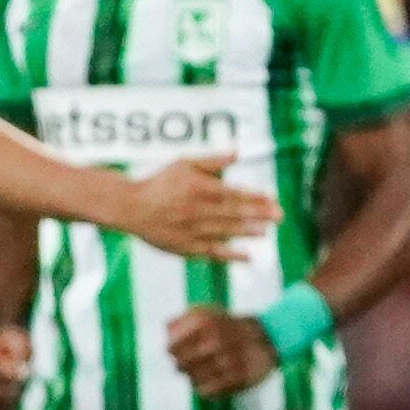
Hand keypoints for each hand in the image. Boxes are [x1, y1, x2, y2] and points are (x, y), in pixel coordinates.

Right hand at [118, 157, 276, 262]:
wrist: (129, 207)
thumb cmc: (160, 182)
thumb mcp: (185, 164)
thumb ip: (213, 161)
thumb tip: (238, 152)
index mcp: (199, 188)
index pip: (233, 193)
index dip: (254, 197)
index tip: (272, 198)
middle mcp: (197, 210)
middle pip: (233, 213)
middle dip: (259, 214)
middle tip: (279, 216)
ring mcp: (191, 230)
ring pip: (225, 232)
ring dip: (247, 232)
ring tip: (265, 231)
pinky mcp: (185, 247)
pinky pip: (212, 253)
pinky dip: (231, 256)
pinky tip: (249, 257)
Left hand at [167, 308, 279, 398]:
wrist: (270, 337)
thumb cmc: (231, 326)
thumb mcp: (207, 313)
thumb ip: (182, 320)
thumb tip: (166, 330)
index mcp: (205, 323)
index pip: (172, 347)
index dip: (174, 351)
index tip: (180, 350)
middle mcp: (215, 342)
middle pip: (180, 365)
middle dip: (184, 364)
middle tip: (194, 361)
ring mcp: (226, 361)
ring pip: (192, 379)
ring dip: (196, 376)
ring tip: (207, 369)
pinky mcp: (236, 380)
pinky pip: (206, 391)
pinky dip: (206, 388)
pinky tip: (213, 379)